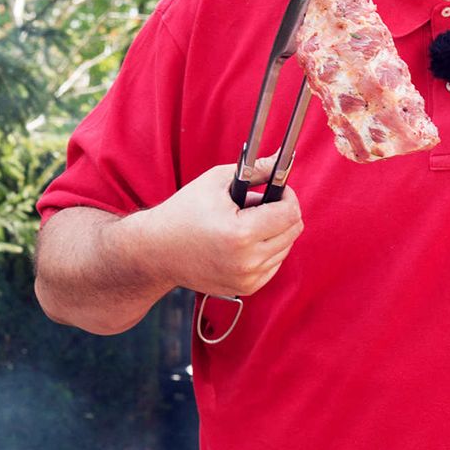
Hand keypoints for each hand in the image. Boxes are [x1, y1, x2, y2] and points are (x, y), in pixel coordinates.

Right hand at [133, 161, 304, 297]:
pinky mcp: (245, 288)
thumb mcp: (215, 182)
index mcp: (240, 233)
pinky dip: (267, 250)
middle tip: (262, 203)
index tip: (278, 189)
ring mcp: (247, 278)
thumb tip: (279, 162)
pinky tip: (245, 241)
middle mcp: (246, 261)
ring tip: (247, 222)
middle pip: (292, 232)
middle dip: (283, 212)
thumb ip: (254, 171)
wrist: (157, 251)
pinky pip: (274, 264)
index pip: (290, 213)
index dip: (287, 196)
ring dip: (274, 232)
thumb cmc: (183, 212)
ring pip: (285, 248)